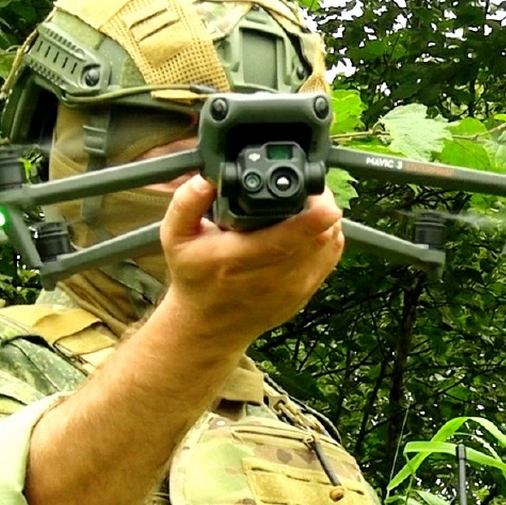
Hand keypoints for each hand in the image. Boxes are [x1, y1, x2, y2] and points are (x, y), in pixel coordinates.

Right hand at [158, 175, 343, 347]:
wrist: (208, 325)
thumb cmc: (195, 277)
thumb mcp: (176, 237)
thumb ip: (187, 203)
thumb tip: (206, 179)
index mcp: (236, 260)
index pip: (283, 240)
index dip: (310, 220)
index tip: (326, 205)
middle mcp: (268, 278)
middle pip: (315, 239)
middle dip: (321, 209)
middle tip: (312, 189)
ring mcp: (291, 289)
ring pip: (327, 248)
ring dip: (328, 222)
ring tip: (313, 205)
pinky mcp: (304, 294)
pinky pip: (329, 260)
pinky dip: (329, 239)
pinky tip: (316, 227)